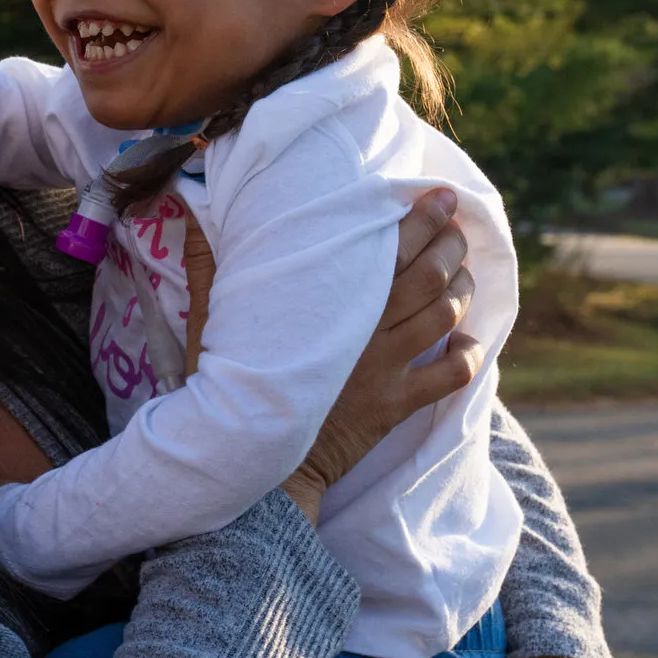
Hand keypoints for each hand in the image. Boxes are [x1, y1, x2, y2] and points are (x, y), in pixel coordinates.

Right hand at [182, 188, 479, 522]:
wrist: (253, 463)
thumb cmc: (228, 386)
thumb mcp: (209, 321)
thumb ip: (206, 265)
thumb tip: (188, 211)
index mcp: (330, 302)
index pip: (389, 247)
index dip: (420, 217)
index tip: (439, 195)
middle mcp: (366, 330)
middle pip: (427, 275)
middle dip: (450, 243)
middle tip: (458, 225)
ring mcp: (385, 368)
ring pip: (443, 317)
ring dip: (462, 290)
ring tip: (464, 271)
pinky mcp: (395, 405)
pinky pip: (448, 378)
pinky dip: (467, 356)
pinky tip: (470, 341)